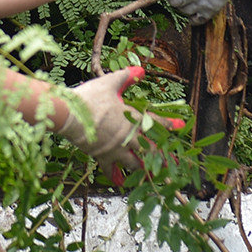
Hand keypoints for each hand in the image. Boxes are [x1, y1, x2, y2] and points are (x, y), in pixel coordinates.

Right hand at [55, 64, 176, 172]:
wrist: (69, 115)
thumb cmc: (90, 98)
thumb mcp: (109, 84)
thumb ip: (126, 77)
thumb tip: (141, 69)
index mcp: (132, 118)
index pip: (155, 122)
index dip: (168, 124)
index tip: (181, 126)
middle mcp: (128, 137)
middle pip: (151, 149)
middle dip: (164, 156)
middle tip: (175, 164)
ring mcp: (116, 149)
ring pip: (135, 162)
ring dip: (144, 168)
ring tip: (153, 174)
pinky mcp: (102, 157)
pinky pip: (111, 170)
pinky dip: (116, 176)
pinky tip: (120, 182)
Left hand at [166, 0, 235, 23]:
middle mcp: (191, 0)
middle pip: (179, 7)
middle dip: (178, 1)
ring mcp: (203, 6)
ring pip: (189, 13)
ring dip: (187, 8)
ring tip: (189, 1)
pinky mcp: (213, 9)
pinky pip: (201, 20)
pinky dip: (197, 18)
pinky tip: (197, 12)